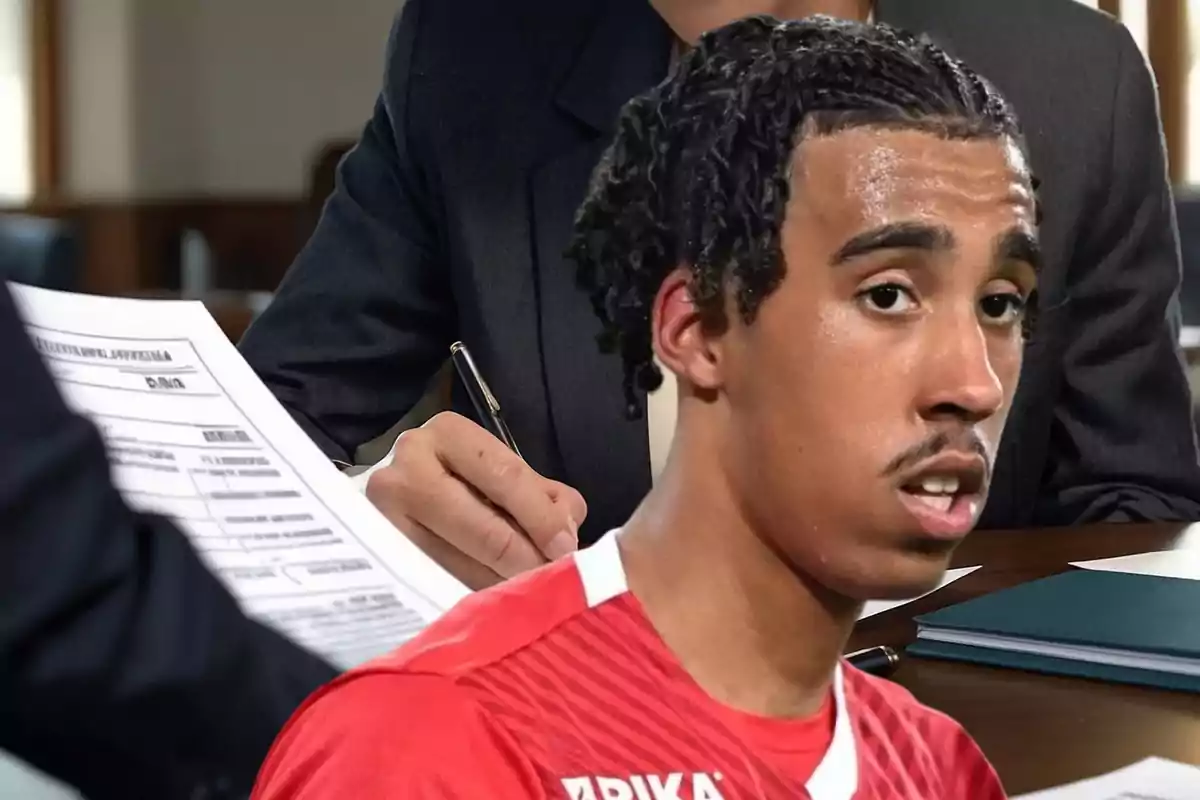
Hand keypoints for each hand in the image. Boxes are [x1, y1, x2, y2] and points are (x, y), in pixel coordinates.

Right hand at [365, 412, 586, 589]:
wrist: (399, 495)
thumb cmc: (465, 482)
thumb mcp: (504, 475)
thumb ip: (545, 496)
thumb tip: (566, 531)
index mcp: (449, 433)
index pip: (505, 475)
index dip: (541, 517)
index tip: (566, 548)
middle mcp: (409, 465)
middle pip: (482, 525)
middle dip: (524, 557)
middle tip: (551, 580)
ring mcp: (384, 512)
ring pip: (458, 561)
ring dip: (500, 583)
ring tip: (526, 594)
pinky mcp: (376, 553)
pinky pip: (433, 581)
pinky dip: (469, 592)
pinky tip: (491, 599)